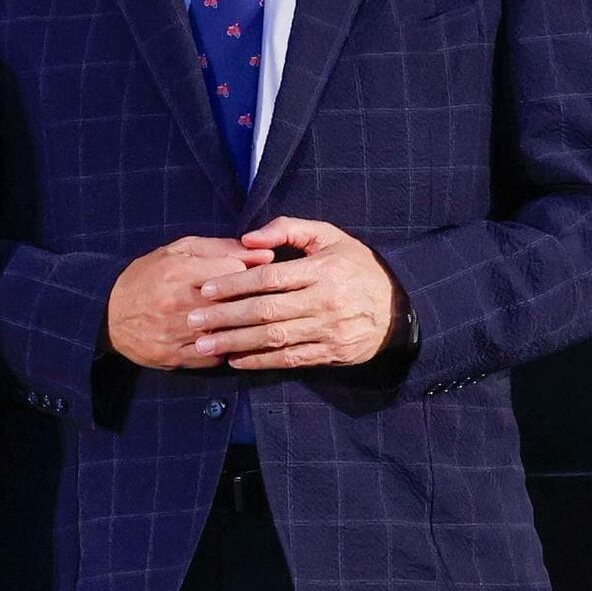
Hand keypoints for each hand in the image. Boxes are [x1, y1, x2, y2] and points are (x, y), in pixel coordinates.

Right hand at [104, 236, 262, 369]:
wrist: (106, 313)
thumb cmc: (147, 276)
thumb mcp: (179, 252)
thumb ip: (223, 248)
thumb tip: (265, 253)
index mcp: (179, 271)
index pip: (236, 272)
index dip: (248, 273)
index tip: (248, 276)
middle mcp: (177, 303)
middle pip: (234, 304)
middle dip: (249, 301)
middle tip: (254, 299)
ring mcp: (175, 333)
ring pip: (226, 333)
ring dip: (239, 328)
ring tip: (244, 321)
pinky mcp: (172, 356)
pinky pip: (213, 357)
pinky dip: (224, 349)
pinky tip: (224, 340)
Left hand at [202, 217, 402, 370]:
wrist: (398, 307)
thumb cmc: (355, 267)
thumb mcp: (330, 237)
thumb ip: (289, 229)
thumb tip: (248, 238)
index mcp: (323, 269)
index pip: (270, 277)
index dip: (235, 284)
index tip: (206, 289)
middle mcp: (326, 300)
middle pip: (267, 310)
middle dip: (225, 316)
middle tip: (193, 320)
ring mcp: (329, 329)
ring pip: (274, 337)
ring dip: (235, 342)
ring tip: (204, 344)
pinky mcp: (331, 353)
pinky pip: (290, 359)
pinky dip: (260, 361)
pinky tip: (235, 360)